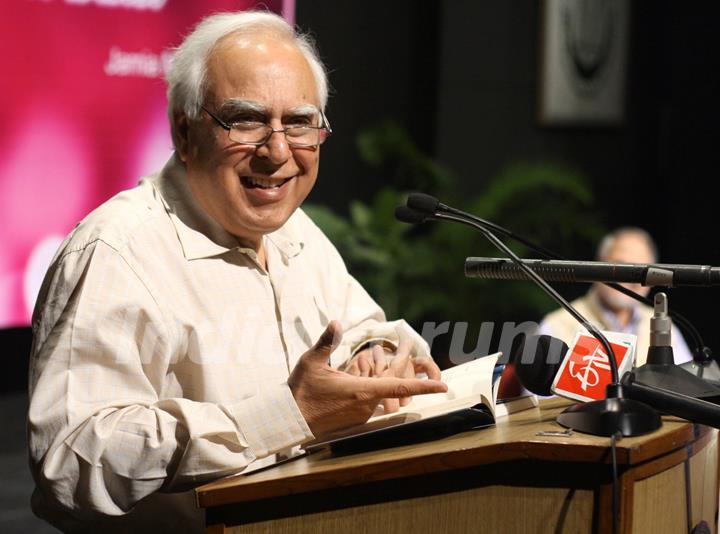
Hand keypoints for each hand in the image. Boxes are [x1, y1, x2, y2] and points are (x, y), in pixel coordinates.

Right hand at [288, 321, 446, 435]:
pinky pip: (370, 402)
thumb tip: (337, 322)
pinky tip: (350, 385)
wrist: (289, 420)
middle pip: (391, 386)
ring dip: (378, 381)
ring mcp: (361, 415)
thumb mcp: (311, 362)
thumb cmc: (301, 390)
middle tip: (398, 353)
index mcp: (361, 391)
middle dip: (398, 370)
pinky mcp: (356, 420)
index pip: (398, 387)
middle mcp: (365, 405)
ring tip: (359, 372)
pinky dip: (369, 391)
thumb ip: (326, 341)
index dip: (422, 386)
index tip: (442, 386)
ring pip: (380, 394)